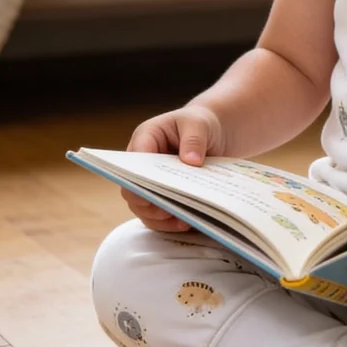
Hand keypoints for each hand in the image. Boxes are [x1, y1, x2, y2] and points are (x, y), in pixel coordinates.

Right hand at [121, 105, 225, 231]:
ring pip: (143, 208)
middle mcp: (142, 164)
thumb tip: (191, 162)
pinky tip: (187, 224)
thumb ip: (194, 139)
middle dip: (149, 204)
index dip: (138, 181)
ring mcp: (152, 182)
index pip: (132, 163)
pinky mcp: (164, 195)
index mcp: (145, 139)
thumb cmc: (201, 122)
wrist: (215, 132)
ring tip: (181, 222)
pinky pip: (159, 215)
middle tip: (169, 212)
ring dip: (160, 218)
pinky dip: (170, 223)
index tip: (153, 193)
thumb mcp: (199, 124)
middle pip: (133, 191)